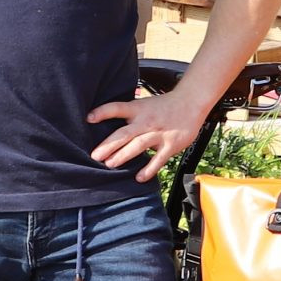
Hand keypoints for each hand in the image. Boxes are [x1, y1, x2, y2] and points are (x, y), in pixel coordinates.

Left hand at [86, 88, 208, 181]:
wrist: (191, 102)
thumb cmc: (163, 106)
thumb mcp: (144, 105)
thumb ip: (129, 115)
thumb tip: (107, 127)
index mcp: (138, 109)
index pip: (117, 108)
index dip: (103, 112)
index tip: (89, 118)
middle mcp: (146, 121)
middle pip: (125, 132)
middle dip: (109, 144)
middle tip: (95, 155)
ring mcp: (159, 133)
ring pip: (139, 145)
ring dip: (124, 155)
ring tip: (110, 164)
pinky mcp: (171, 144)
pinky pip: (158, 159)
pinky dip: (149, 169)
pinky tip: (139, 177)